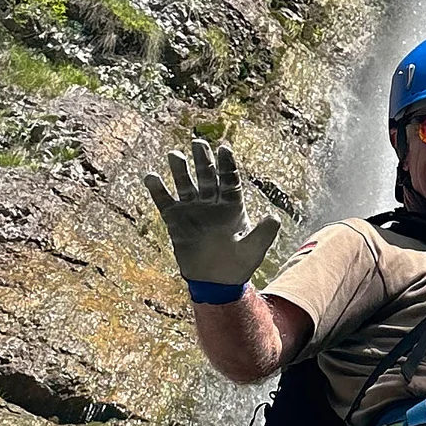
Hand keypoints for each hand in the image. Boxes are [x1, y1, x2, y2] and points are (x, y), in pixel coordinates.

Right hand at [141, 138, 279, 287]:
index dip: (227, 164)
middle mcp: (212, 203)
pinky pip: (165, 202)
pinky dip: (158, 190)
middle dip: (202, 159)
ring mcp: (193, 211)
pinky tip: (150, 177)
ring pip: (185, 184)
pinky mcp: (175, 221)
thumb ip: (263, 233)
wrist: (215, 282)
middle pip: (207, 176)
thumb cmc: (238, 265)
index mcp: (232, 206)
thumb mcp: (254, 250)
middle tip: (198, 143)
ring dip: (180, 170)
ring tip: (174, 155)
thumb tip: (274, 217)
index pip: (229, 179)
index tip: (224, 147)